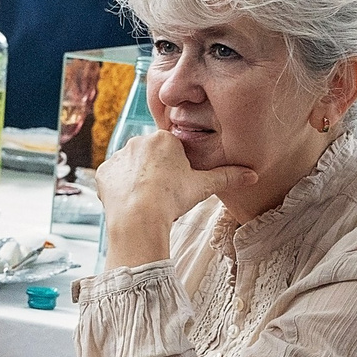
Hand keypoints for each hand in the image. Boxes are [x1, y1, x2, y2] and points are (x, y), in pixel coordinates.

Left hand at [94, 128, 257, 269]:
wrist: (138, 217)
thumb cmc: (172, 199)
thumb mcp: (203, 186)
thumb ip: (227, 177)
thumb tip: (252, 175)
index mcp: (163, 139)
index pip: (174, 149)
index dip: (179, 168)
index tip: (179, 182)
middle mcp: (137, 141)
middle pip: (153, 156)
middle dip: (159, 171)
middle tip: (165, 192)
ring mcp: (118, 156)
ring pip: (133, 166)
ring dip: (140, 178)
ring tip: (148, 198)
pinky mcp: (103, 172)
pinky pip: (115, 177)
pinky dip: (122, 187)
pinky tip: (132, 200)